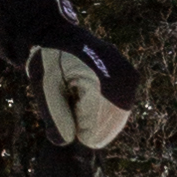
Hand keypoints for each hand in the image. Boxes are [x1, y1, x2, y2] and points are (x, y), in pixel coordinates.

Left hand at [0, 0, 135, 149]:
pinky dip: (102, 109)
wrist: (58, 33)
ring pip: (114, 122)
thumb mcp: (45, 87)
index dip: (75, 131)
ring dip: (94, 116)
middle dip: (85, 124)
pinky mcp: (131, 79)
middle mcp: (123, 80)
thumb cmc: (49, 59)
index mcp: (102, 81)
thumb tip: (65, 143)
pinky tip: (87, 92)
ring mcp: (130, 78)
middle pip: (107, 129)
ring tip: (76, 93)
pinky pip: (119, 110)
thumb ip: (55, 117)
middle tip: (69, 99)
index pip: (93, 131)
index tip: (62, 113)